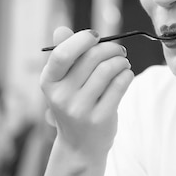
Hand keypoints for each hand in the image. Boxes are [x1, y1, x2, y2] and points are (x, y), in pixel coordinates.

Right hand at [40, 27, 133, 160]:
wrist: (80, 145)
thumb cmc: (75, 103)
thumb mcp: (63, 81)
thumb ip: (64, 54)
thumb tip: (61, 29)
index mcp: (48, 82)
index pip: (62, 53)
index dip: (82, 39)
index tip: (95, 36)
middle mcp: (61, 96)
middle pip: (92, 57)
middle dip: (111, 48)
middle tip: (118, 51)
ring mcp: (80, 110)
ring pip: (109, 69)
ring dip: (121, 61)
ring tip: (123, 64)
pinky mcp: (100, 119)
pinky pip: (120, 85)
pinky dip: (127, 75)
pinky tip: (125, 76)